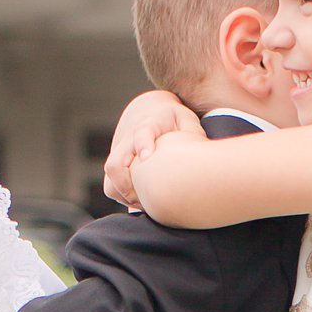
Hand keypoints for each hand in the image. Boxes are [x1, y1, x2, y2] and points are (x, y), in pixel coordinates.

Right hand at [103, 90, 205, 207]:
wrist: (147, 109)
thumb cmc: (172, 118)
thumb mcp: (186, 120)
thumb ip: (192, 134)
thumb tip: (200, 154)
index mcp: (149, 124)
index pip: (142, 132)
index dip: (143, 144)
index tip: (146, 156)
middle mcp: (128, 139)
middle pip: (115, 165)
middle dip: (128, 186)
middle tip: (150, 198)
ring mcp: (118, 153)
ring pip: (110, 181)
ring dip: (125, 196)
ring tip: (146, 203)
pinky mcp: (116, 164)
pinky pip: (111, 186)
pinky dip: (124, 197)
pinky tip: (142, 200)